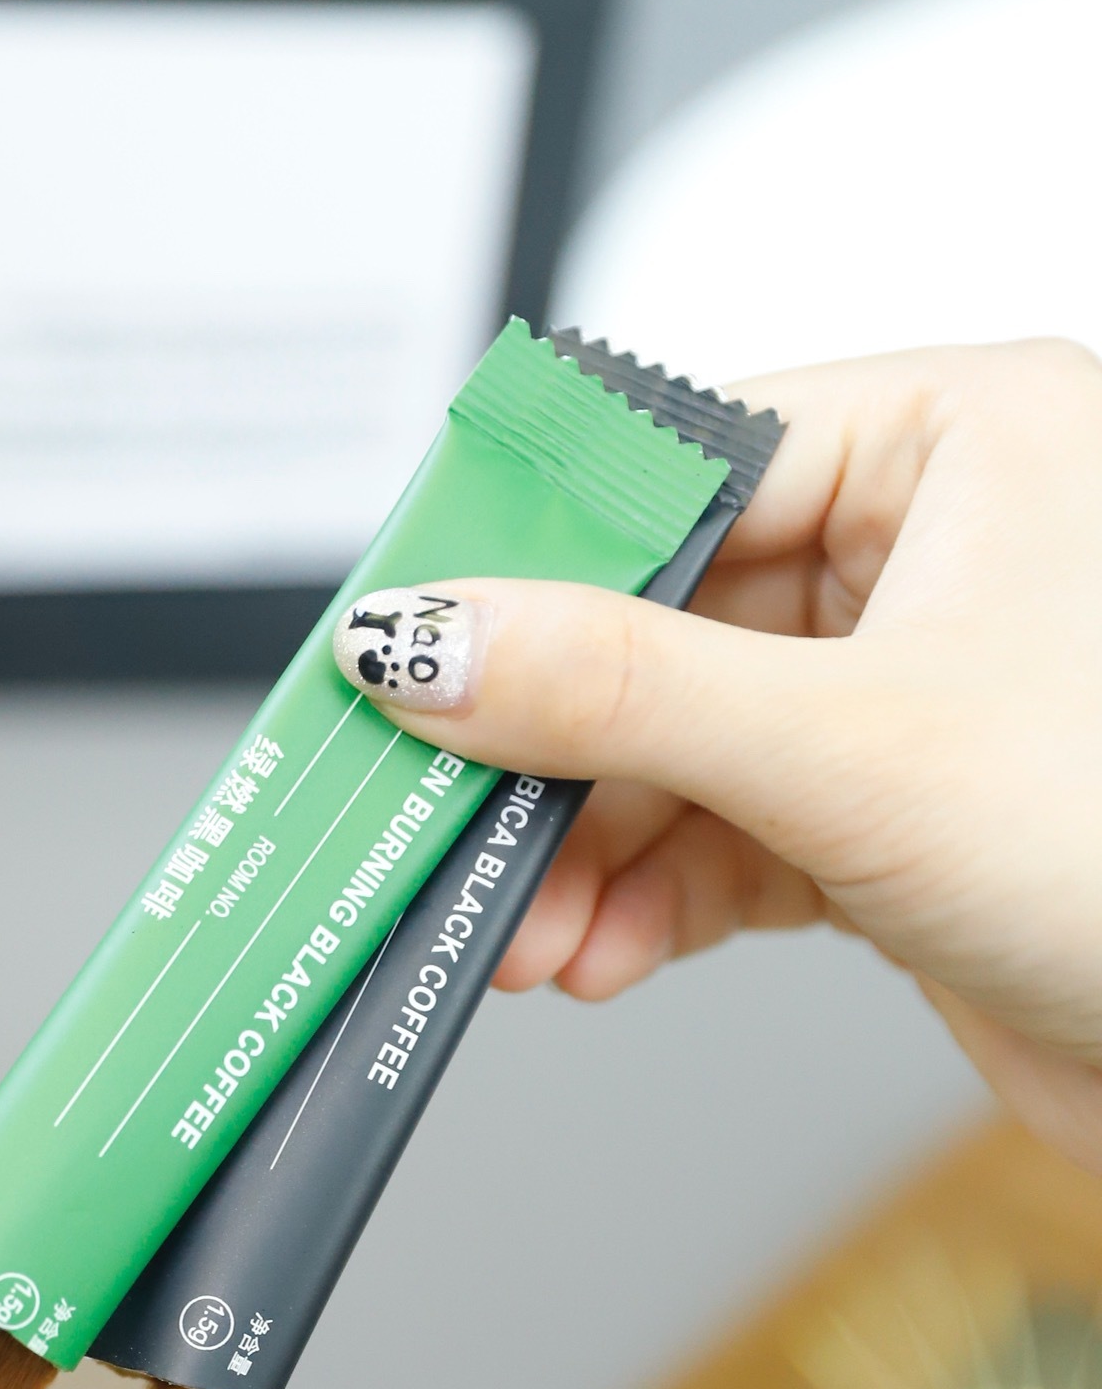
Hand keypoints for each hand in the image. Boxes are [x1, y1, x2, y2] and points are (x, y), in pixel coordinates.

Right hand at [330, 340, 1101, 1174]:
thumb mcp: (850, 751)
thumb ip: (620, 689)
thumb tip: (437, 638)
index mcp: (969, 439)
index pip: (693, 460)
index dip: (541, 555)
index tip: (419, 632)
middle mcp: (946, 544)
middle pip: (669, 619)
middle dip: (558, 753)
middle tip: (445, 818)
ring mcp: (921, 685)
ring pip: (690, 741)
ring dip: (591, 849)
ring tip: (524, 929)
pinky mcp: (903, 813)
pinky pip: (734, 829)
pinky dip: (656, 895)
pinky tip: (599, 949)